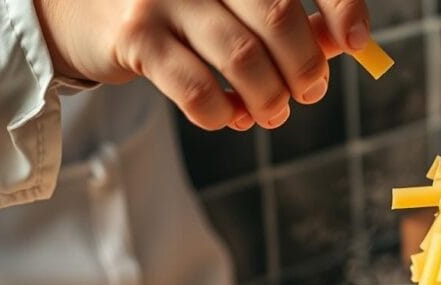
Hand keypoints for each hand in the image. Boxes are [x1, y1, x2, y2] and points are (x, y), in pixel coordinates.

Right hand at [33, 0, 369, 130]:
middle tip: (308, 92)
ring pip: (243, 58)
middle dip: (305, 66)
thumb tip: (342, 43)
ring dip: (269, 98)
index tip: (356, 41)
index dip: (339, 5)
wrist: (84, 8)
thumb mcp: (232, 2)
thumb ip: (283, 17)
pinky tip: (230, 117)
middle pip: (277, 16)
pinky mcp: (136, 36)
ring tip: (271, 113)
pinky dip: (225, 115)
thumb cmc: (179, 9)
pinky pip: (199, 91)